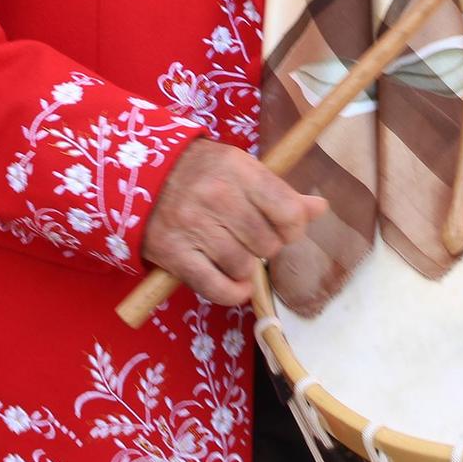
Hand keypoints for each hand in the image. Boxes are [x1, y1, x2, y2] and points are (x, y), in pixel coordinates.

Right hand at [142, 139, 327, 305]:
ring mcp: (193, 225)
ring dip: (245, 267)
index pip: (288, 211)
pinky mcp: (174, 253)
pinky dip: (232, 292)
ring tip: (235, 253)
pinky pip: (215, 287)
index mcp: (239, 169)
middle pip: (266, 243)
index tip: (284, 228)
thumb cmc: (201, 172)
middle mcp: (217, 196)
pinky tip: (236, 285)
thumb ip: (281, 192)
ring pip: (243, 266)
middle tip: (252, 238)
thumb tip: (320, 208)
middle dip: (266, 246)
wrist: (142, 175)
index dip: (294, 227)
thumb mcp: (241, 169)